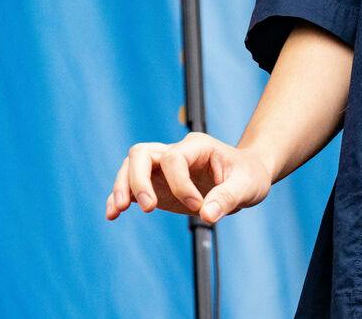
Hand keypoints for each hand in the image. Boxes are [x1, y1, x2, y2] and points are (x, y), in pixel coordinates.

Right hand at [105, 133, 273, 224]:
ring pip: (130, 166)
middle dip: (138, 181)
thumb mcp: (247, 185)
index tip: (199, 206)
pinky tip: (112, 215)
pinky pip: (132, 187)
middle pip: (141, 154)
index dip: (180, 184)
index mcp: (197, 146)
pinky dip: (120, 198)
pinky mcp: (158, 185)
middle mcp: (175, 152)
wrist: (246, 176)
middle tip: (150, 209)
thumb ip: (228, 198)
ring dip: (122, 187)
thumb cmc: (248, 175)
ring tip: (117, 211)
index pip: (174, 158)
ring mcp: (163, 168)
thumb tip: (206, 215)